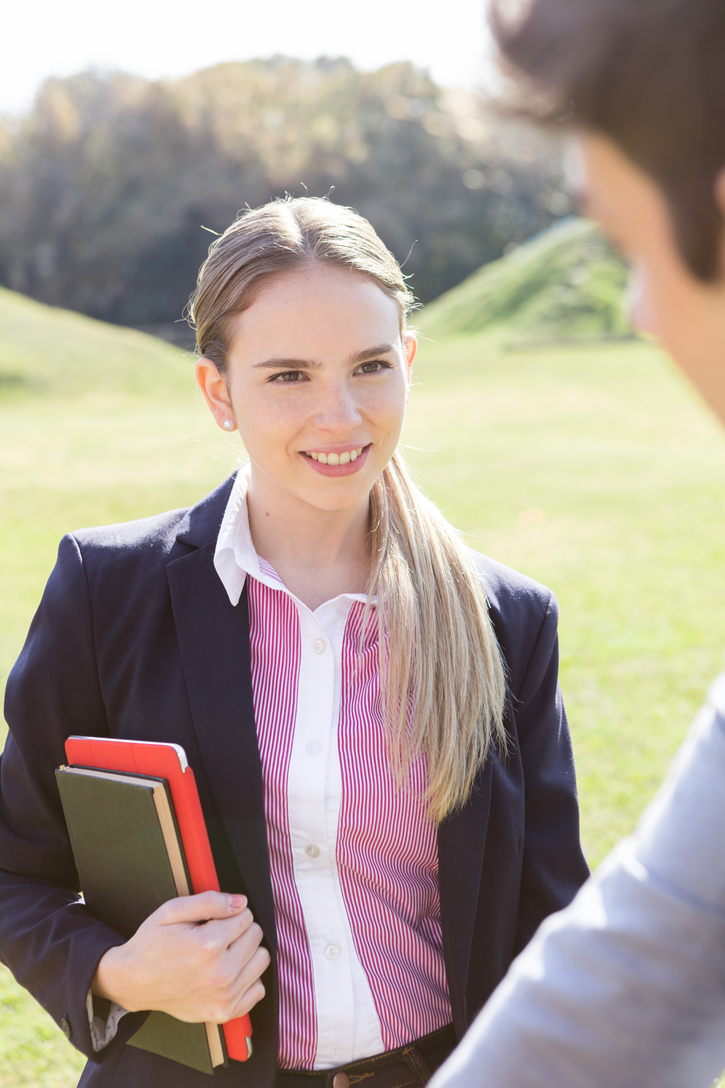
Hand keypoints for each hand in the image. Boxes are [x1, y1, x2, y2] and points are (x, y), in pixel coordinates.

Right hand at [92, 891, 269, 1023]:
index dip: (229, 913)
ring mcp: (224, 997)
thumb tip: (241, 902)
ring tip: (222, 954)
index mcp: (208, 945)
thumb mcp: (173, 911)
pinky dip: (247, 979)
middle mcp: (220, 974)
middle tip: (215, 936)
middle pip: (255, 936)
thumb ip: (210, 901)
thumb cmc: (152, 945)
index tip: (213, 921)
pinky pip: (257, 990)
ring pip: (261, 960)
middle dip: (239, 930)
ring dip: (246, 953)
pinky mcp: (224, 1013)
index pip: (246, 916)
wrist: (133, 982)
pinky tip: (227, 973)